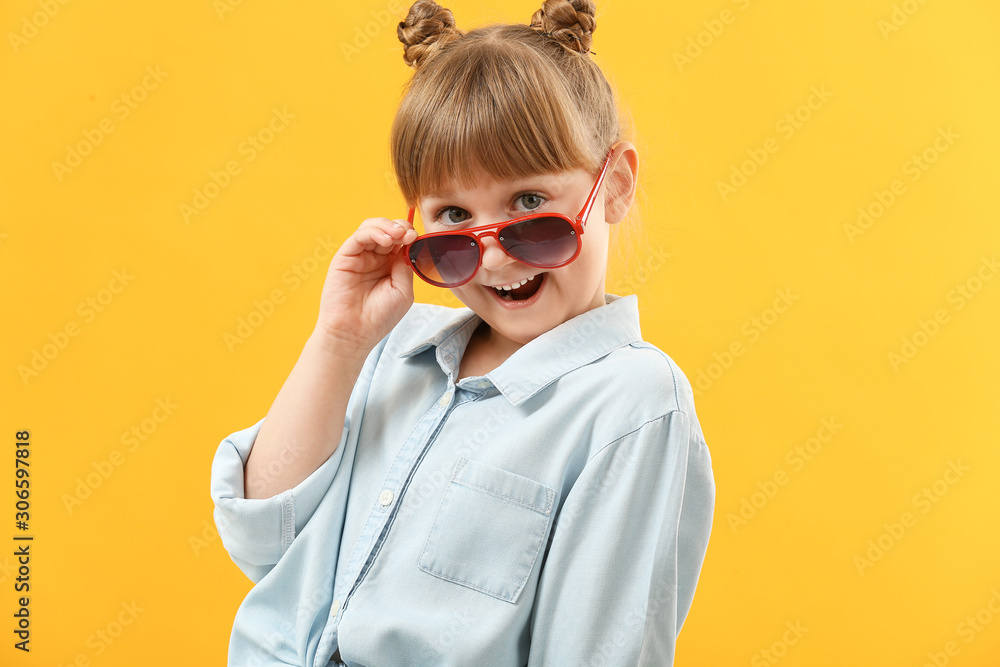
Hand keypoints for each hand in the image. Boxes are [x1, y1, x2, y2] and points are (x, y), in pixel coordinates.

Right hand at [314, 217, 418, 356]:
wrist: (355, 333)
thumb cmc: (379, 317)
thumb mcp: (403, 291)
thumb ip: (405, 267)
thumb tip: (407, 246)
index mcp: (390, 265)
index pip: (400, 240)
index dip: (409, 235)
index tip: (416, 238)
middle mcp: (374, 257)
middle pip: (387, 229)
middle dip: (401, 228)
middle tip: (408, 235)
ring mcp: (359, 256)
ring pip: (372, 227)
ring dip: (387, 226)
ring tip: (397, 235)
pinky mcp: (345, 257)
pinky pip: (359, 236)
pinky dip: (373, 232)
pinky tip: (385, 239)